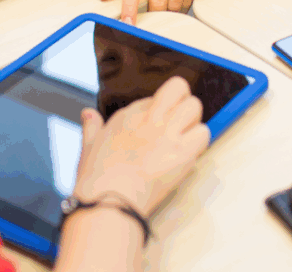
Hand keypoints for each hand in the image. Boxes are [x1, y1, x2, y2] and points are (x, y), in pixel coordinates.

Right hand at [72, 77, 208, 215]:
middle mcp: (149, 119)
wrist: (109, 202)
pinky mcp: (182, 152)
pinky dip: (200, 142)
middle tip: (180, 124)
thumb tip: (88, 113)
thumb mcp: (87, 147)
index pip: (155, 97)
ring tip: (185, 140)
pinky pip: (204, 133)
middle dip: (183, 103)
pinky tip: (188, 155)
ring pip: (194, 106)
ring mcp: (167, 134)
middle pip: (179, 88)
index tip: (157, 129)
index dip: (159, 112)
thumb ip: (92, 127)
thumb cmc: (97, 180)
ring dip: (193, 121)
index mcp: (127, 115)